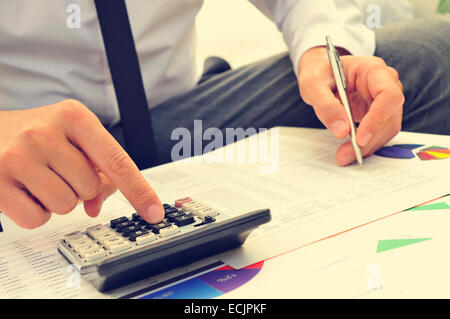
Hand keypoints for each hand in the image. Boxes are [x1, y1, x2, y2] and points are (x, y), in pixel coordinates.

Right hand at [0, 99, 163, 228]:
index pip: (117, 160)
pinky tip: (25, 190)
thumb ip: (96, 167)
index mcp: (74, 116)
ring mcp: (18, 156)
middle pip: (90, 188)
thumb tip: (96, 205)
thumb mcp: (71, 136)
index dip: (139, 190)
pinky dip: (36, 212)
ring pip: (66, 205)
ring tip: (40, 178)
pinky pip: (37, 218)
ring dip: (58, 200)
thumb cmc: (36, 135)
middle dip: (79, 188)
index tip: (155, 212)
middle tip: (58, 171)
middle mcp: (45, 132)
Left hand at [298, 47, 403, 165]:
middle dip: (370, 139)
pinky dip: (366, 145)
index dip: (378, 118)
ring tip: (344, 155)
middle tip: (346, 154)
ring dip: (368, 146)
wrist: (321, 74)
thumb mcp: (313, 85)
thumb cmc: (320, 74)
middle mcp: (385, 84)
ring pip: (387, 128)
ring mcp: (384, 100)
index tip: (359, 138)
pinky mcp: (378, 114)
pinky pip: (379, 133)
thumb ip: (326, 105)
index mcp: (373, 70)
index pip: (388, 95)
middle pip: (390, 116)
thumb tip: (342, 130)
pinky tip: (350, 151)